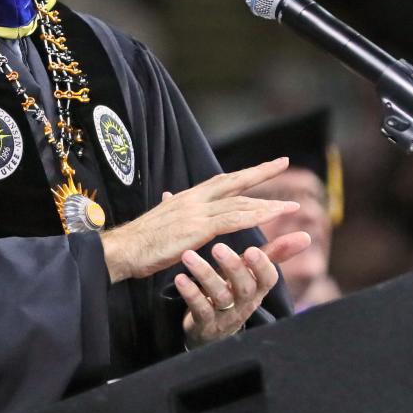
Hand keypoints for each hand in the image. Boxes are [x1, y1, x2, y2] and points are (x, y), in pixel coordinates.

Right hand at [100, 158, 301, 282]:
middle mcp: (194, 199)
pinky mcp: (197, 228)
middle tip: (283, 162)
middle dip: (261, 173)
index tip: (263, 167)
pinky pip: (232, 220)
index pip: (222, 180)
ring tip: (290, 206)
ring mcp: (196, 212)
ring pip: (239, 203)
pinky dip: (253, 217)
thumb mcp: (161, 220)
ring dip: (267, 204)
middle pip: (235, 182)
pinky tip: (269, 217)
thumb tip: (170, 196)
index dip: (243, 173)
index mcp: (187, 197)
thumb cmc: (139, 241)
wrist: (122, 250)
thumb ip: (172, 208)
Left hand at [175, 235, 307, 347]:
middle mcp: (245, 303)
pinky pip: (199, 309)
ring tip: (188, 256)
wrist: (210, 332)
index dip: (262, 266)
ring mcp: (225, 315)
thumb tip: (307, 237)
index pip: (268, 279)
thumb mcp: (253, 274)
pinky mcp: (205, 325)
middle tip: (218, 247)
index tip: (252, 249)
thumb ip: (274, 254)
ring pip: (219, 297)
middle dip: (233, 267)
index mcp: (257, 288)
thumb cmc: (234, 292)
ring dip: (204, 274)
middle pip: (244, 287)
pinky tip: (179, 278)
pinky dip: (190, 293)